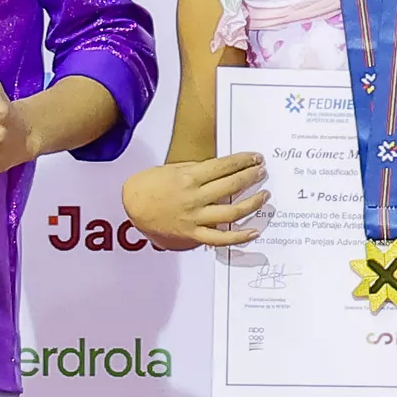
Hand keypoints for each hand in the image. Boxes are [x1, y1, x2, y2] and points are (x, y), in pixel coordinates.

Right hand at [125, 153, 269, 247]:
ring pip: (231, 212)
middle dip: (251, 177)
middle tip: (262, 171)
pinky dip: (239, 237)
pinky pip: (220, 239)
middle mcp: (194, 198)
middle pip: (231, 186)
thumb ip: (198, 170)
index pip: (224, 167)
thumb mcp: (173, 169)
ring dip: (252, 203)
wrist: (133, 205)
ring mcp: (194, 218)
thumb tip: (224, 170)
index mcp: (189, 178)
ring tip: (264, 195)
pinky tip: (253, 231)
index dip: (243, 161)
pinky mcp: (193, 234)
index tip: (255, 158)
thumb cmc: (150, 184)